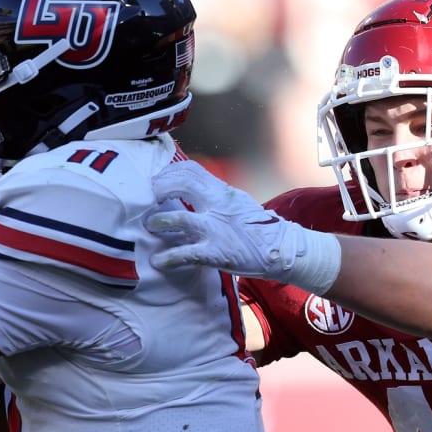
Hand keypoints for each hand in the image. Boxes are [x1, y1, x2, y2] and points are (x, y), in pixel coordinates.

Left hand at [146, 162, 341, 293]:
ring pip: (181, 220)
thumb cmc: (258, 229)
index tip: (157, 182)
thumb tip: (189, 192)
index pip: (192, 169)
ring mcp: (218, 230)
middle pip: (183, 185)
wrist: (283, 249)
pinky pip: (188, 254)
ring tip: (150, 226)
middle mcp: (219, 206)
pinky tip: (159, 262)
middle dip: (160, 189)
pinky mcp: (218, 253)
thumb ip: (214, 197)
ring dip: (160, 222)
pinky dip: (169, 257)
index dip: (169, 173)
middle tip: (148, 200)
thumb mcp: (237, 203)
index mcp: (223, 192)